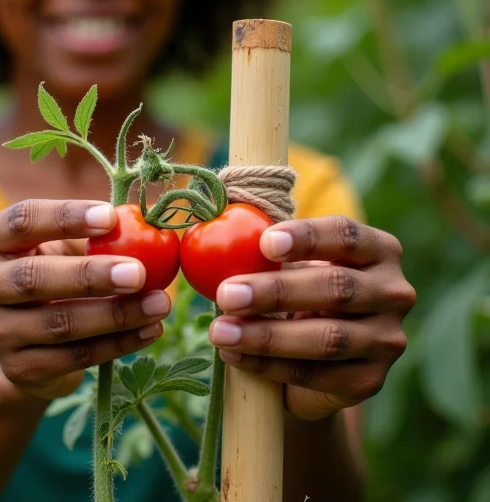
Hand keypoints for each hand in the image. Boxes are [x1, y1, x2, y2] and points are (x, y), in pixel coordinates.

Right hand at [0, 199, 170, 400]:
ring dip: (115, 315)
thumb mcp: (60, 245)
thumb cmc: (51, 270)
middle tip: (139, 272)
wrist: (21, 339)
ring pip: (58, 323)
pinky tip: (149, 331)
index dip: (66, 217)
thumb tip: (148, 218)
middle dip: (90, 275)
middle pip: (33, 277)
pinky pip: (73, 357)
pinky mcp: (15, 369)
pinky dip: (117, 344)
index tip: (112, 217)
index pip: (21, 220)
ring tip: (159, 303)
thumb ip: (92, 232)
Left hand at [208, 216, 415, 420]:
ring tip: (220, 331)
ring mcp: (388, 339)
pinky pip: (317, 375)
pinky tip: (234, 355)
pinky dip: (269, 366)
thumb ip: (265, 249)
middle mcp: (394, 292)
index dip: (307, 237)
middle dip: (275, 291)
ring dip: (267, 336)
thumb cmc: (295, 288)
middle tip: (226, 293)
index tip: (265, 243)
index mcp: (378, 249)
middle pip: (337, 287)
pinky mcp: (371, 380)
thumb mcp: (287, 263)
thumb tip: (222, 234)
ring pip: (328, 338)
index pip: (347, 235)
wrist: (315, 353)